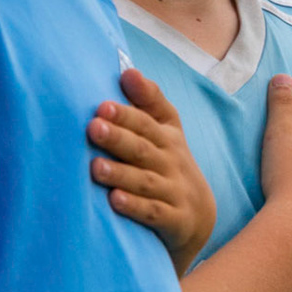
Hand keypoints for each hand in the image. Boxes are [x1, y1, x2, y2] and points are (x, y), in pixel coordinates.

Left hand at [90, 69, 216, 273]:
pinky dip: (135, 206)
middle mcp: (172, 162)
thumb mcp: (167, 131)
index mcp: (168, 138)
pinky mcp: (175, 220)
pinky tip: (115, 200)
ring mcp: (175, 192)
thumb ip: (148, 101)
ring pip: (146, 181)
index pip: (147, 123)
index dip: (127, 114)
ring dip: (121, 173)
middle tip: (93, 128)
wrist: (198, 217)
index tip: (102, 105)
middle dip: (118, 138)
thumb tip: (127, 71)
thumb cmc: (170, 166)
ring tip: (96, 167)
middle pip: (144, 148)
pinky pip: (154, 213)